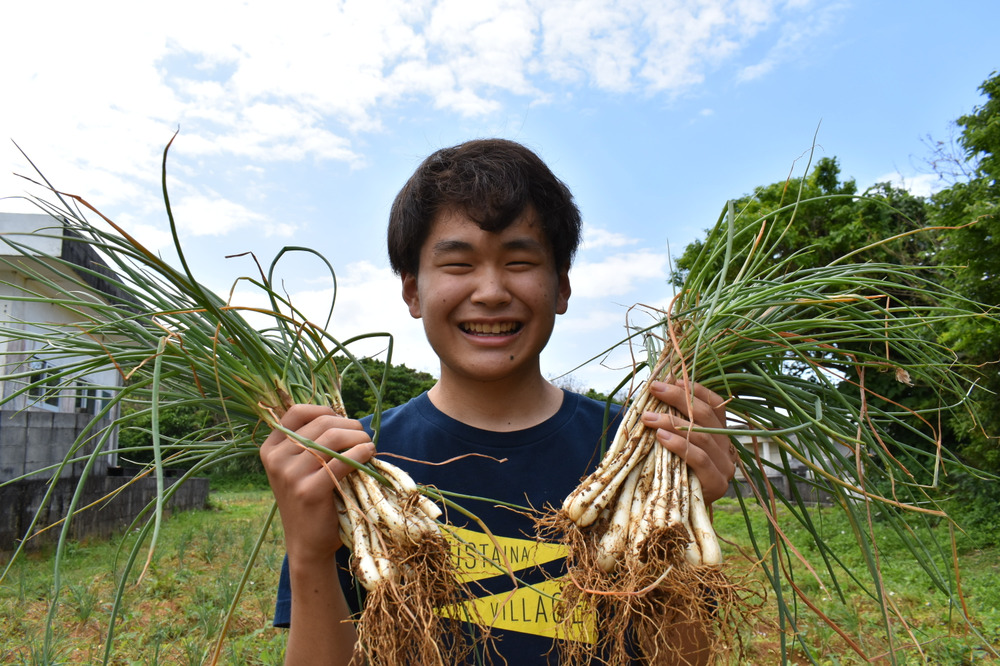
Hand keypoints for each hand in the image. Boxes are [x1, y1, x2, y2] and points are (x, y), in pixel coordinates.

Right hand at [259, 404, 374, 563]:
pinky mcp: (309, 490)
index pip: (296, 411)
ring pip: (333, 437)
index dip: (324, 410)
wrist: (307, 543)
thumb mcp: (300, 467)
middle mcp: (276, 459)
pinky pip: (342, 461)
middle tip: (364, 435)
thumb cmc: (311, 499)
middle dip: (349, 425)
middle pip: (321, 423)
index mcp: (270, 449)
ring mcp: (290, 475)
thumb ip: (311, 442)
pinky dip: (361, 453)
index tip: (343, 420)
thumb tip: (343, 417)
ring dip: (358, 437)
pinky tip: (369, 455)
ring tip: (369, 445)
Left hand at [640, 380, 734, 503]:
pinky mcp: (717, 484)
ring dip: (671, 422)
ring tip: (648, 416)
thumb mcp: (672, 443)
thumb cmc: (671, 473)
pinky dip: (679, 445)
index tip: (669, 377)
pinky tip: (660, 438)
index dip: (693, 388)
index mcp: (720, 433)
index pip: (715, 402)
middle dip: (678, 397)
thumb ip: (671, 421)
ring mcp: (725, 466)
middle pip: (706, 414)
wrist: (678, 514)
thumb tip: (651, 391)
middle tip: (654, 388)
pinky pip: (699, 458)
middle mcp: (727, 447)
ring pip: (701, 435)